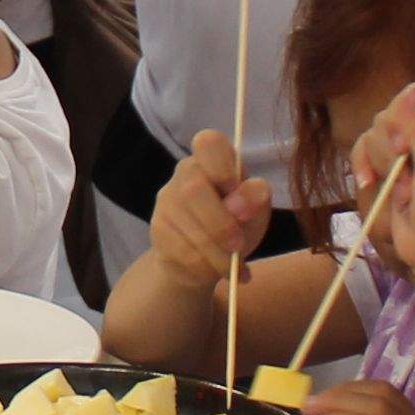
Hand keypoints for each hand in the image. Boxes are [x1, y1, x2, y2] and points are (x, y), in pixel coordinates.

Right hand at [147, 129, 271, 285]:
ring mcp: (166, 200)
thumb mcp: (256, 211)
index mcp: (213, 159)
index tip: (235, 191)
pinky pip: (181, 251)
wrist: (206, 257)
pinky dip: (205, 267)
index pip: (208, 143)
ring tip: (234, 267)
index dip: (222, 167)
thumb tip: (244, 199)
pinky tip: (216, 271)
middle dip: (220, 224)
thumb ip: (254, 200)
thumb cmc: (238, 223)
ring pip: (188, 227)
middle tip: (238, 245)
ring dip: (217, 254)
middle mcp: (185, 173)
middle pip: (193, 190)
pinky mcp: (157, 229)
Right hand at [356, 84, 414, 295]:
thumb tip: (413, 89)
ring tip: (403, 193)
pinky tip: (372, 183)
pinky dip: (364, 170)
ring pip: (373, 135)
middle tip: (407, 179)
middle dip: (390, 147)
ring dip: (381, 165)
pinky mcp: (388, 172)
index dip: (404, 116)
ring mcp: (407, 156)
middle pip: (390, 114)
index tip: (404, 146)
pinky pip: (363, 155)